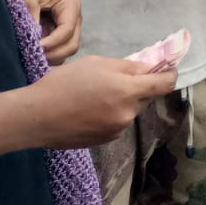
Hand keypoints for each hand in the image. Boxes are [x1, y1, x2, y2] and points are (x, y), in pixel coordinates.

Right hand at [20, 56, 174, 148]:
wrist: (36, 117)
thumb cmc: (64, 83)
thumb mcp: (97, 64)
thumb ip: (127, 66)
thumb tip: (149, 68)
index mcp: (128, 91)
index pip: (165, 84)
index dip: (169, 75)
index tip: (167, 70)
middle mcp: (128, 113)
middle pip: (146, 97)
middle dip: (138, 88)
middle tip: (115, 81)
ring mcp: (118, 129)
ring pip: (131, 111)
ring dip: (123, 102)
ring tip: (95, 97)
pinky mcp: (106, 140)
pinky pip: (118, 123)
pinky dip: (111, 115)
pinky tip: (89, 111)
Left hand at [21, 0, 80, 65]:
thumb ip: (32, 18)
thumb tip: (34, 41)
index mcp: (70, 5)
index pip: (67, 31)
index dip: (52, 43)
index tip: (34, 48)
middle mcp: (74, 17)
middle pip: (72, 44)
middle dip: (55, 54)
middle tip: (34, 58)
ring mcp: (67, 25)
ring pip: (67, 48)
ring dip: (53, 56)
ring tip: (34, 57)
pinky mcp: (58, 30)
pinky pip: (58, 47)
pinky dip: (50, 53)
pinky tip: (36, 54)